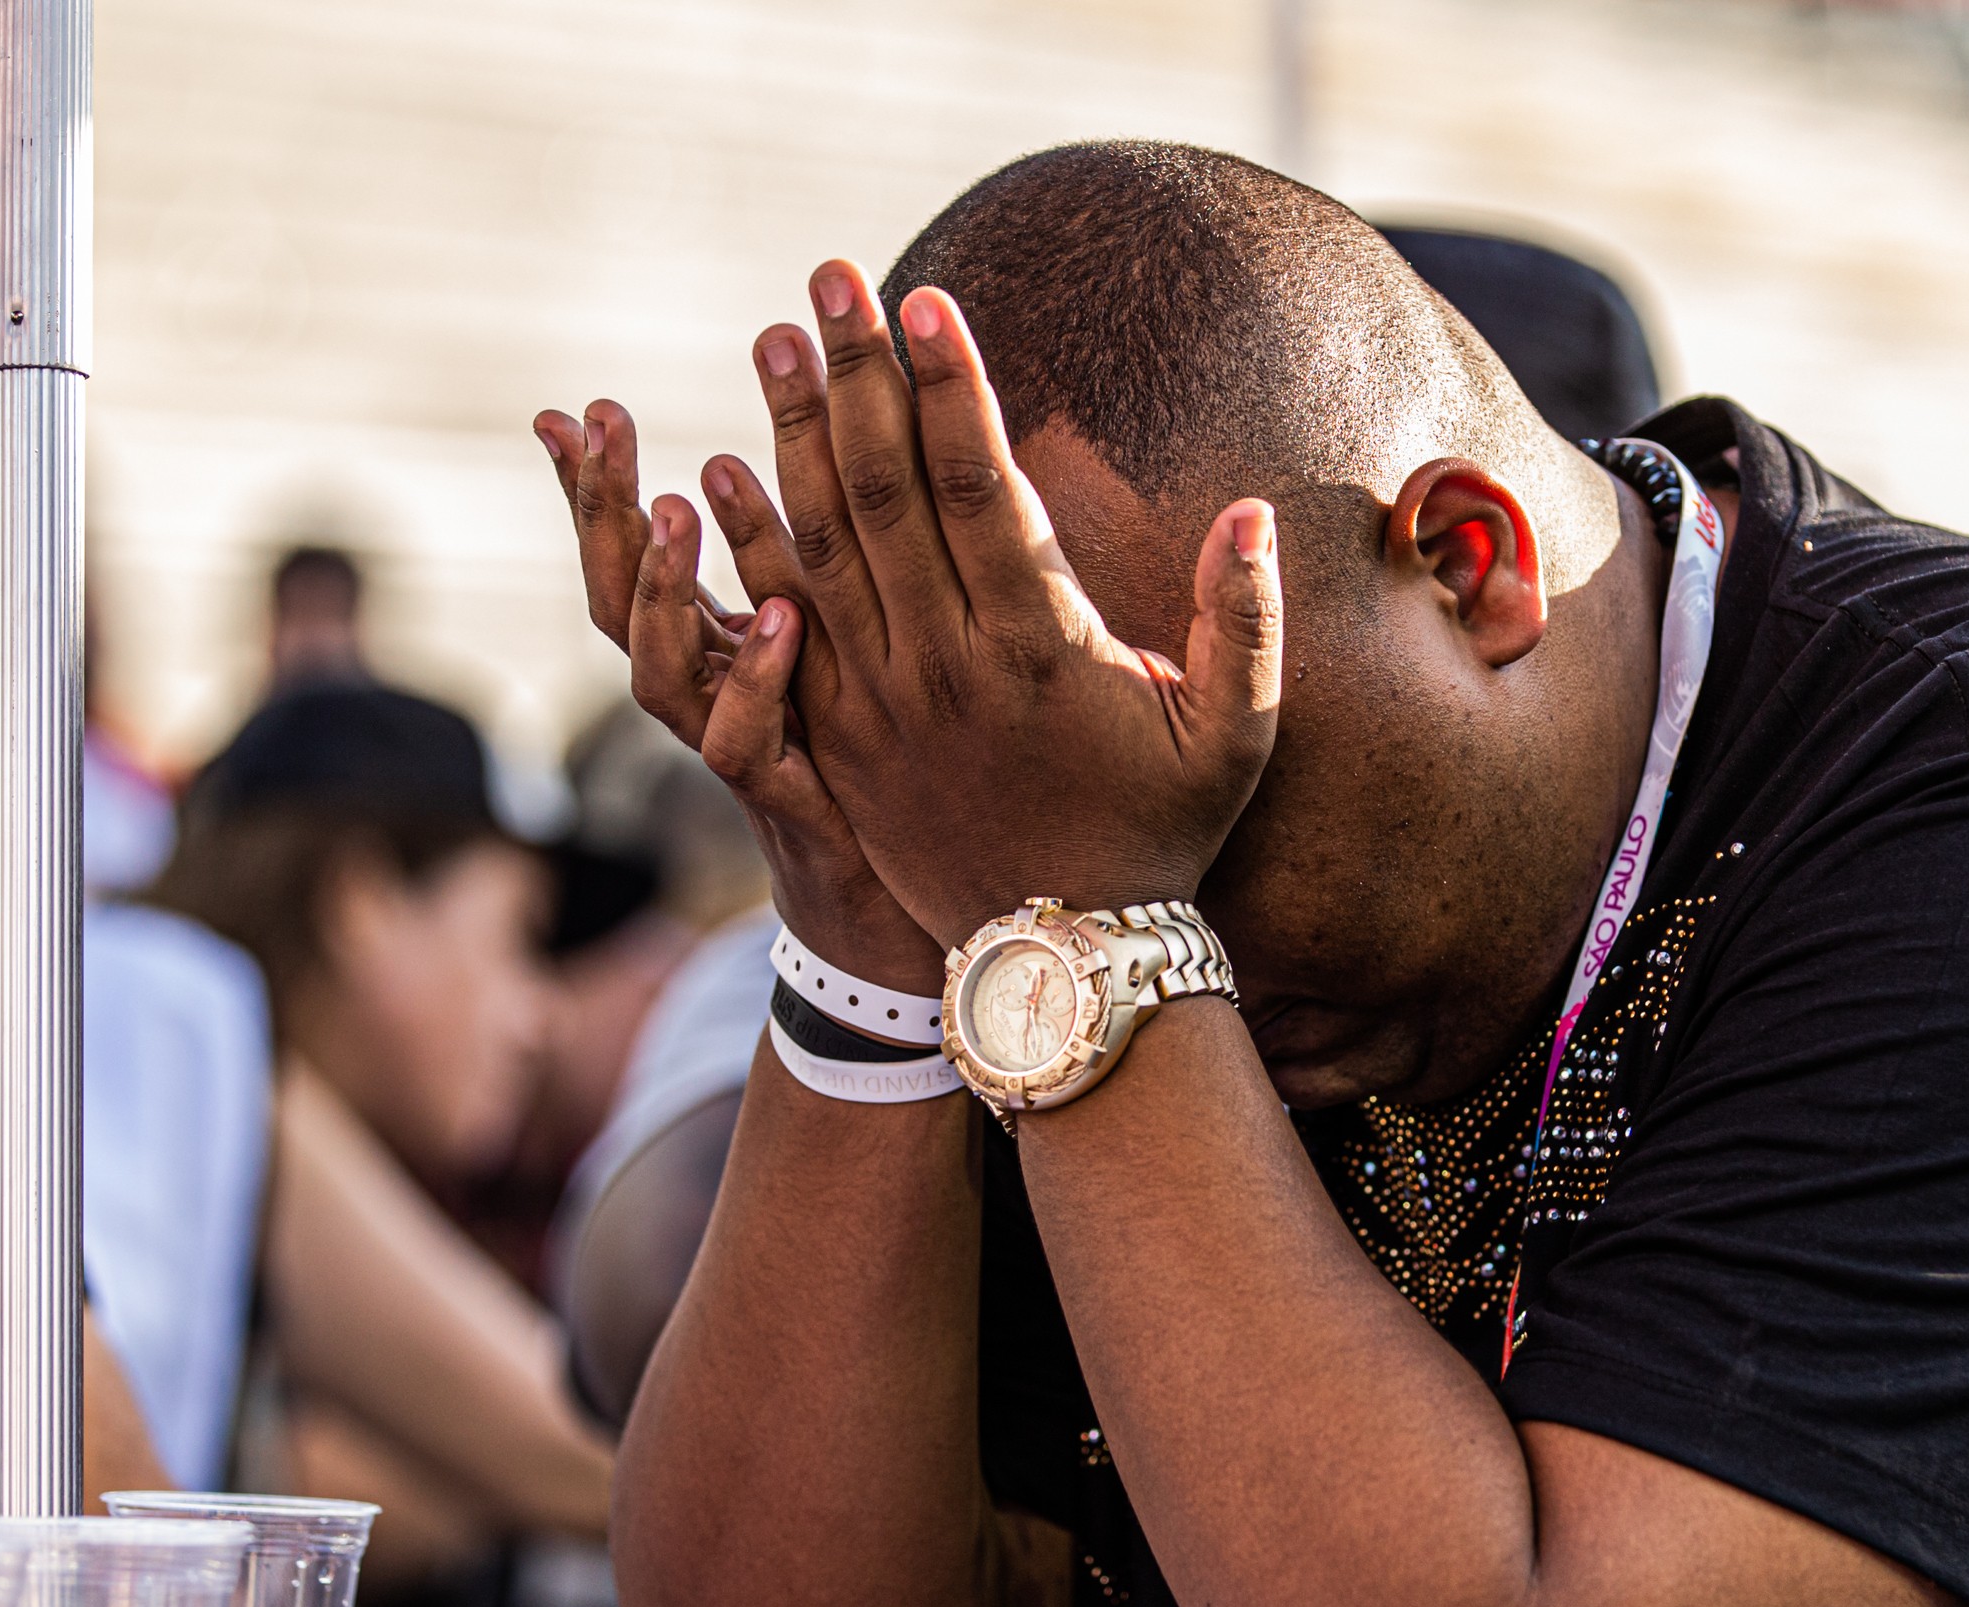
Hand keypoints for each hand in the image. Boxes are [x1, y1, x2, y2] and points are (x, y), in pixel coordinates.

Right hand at [535, 400, 943, 997]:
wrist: (902, 919)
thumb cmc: (883, 774)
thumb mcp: (849, 654)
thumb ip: (824, 571)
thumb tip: (841, 451)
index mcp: (714, 656)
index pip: (629, 564)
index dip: (592, 493)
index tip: (568, 407)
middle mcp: (705, 703)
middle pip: (616, 604)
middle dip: (600, 510)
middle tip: (598, 419)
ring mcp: (736, 756)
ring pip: (657, 674)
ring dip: (658, 588)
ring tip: (668, 503)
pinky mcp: (786, 805)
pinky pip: (744, 745)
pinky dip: (753, 681)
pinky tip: (781, 612)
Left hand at [731, 262, 1282, 945]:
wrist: (1066, 966)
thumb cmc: (1164, 838)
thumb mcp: (1237, 737)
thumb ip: (1246, 619)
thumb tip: (1251, 509)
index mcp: (1042, 649)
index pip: (982, 488)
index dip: (951, 388)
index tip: (924, 300)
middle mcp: (947, 666)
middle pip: (883, 493)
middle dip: (856, 375)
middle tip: (826, 278)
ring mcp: (881, 704)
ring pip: (820, 548)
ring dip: (791, 437)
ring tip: (772, 344)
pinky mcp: (839, 741)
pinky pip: (778, 628)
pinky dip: (744, 549)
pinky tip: (718, 473)